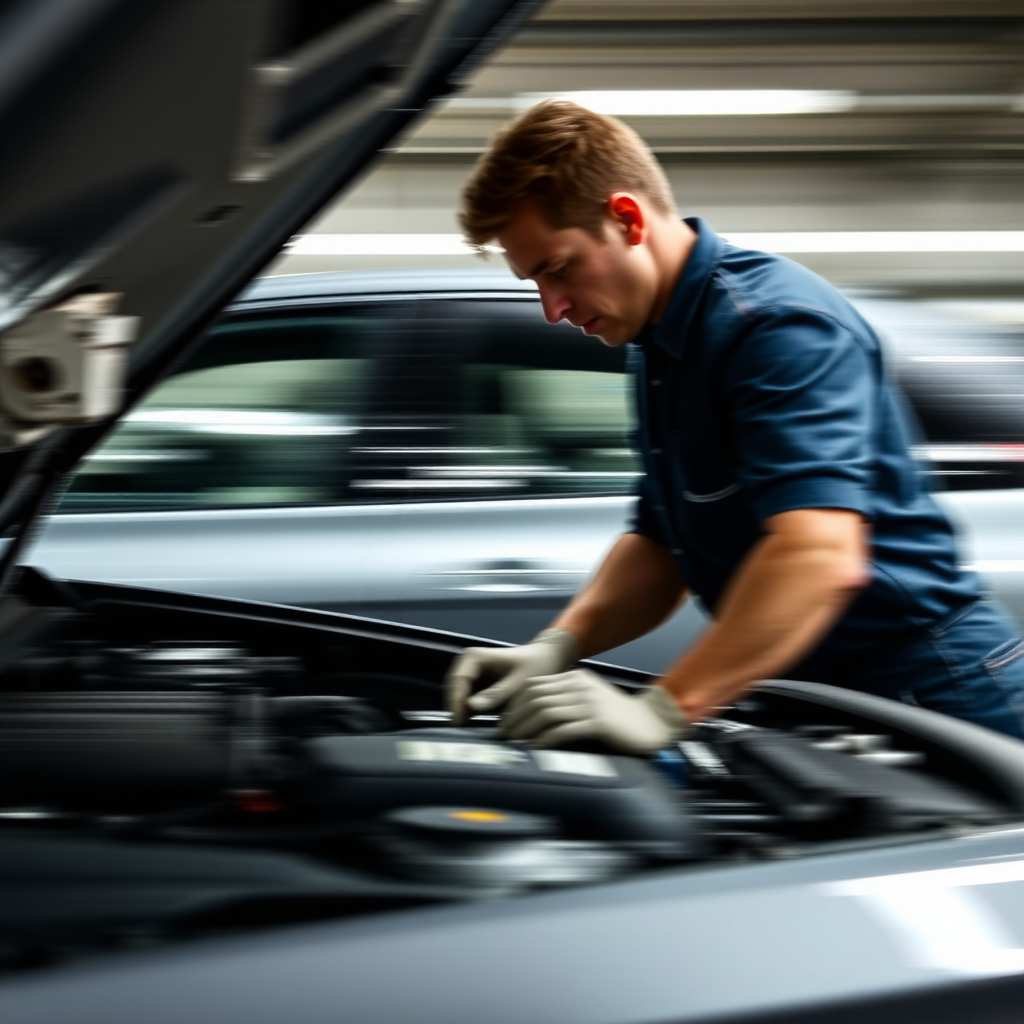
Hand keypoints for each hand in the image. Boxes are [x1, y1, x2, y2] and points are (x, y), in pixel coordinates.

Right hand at [445, 628, 577, 724]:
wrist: (547, 660)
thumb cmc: (535, 666)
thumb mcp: (519, 681)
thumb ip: (496, 693)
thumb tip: (471, 707)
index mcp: (475, 657)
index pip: (458, 680)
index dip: (455, 700)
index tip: (458, 721)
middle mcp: (469, 665)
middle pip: (455, 690)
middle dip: (456, 709)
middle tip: (460, 731)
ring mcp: (472, 676)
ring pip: (459, 698)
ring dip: (462, 713)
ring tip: (466, 734)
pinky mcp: (478, 688)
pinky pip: (468, 702)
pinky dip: (470, 714)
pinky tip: (476, 728)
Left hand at [499, 669, 687, 754]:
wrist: (651, 724)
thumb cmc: (618, 717)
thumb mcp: (589, 699)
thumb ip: (566, 700)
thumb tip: (534, 715)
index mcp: (576, 678)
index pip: (534, 685)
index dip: (515, 703)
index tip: (506, 720)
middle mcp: (580, 686)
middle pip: (536, 697)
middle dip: (515, 717)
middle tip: (505, 734)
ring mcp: (590, 703)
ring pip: (546, 712)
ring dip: (526, 729)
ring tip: (516, 743)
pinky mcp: (599, 722)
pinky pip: (564, 729)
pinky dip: (546, 739)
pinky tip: (537, 747)